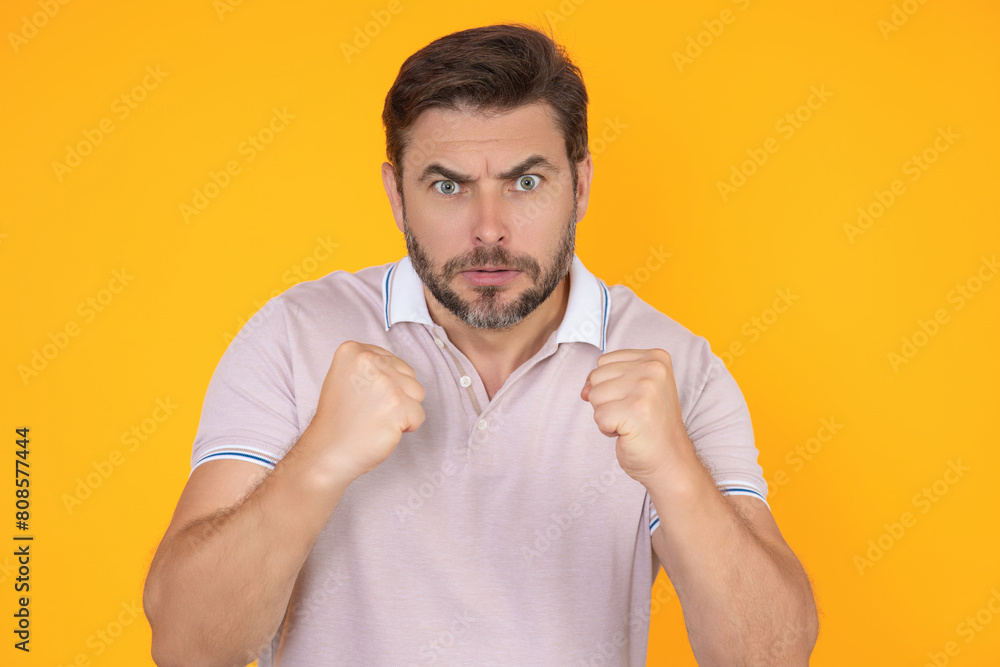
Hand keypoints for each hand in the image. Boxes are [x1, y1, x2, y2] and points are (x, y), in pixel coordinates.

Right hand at [310, 340, 424, 479]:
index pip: (392, 361)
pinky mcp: (398, 405)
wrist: (327, 452)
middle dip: (396, 395)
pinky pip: (419, 415)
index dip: (385, 384)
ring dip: (403, 410)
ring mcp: (385, 382)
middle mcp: (368, 360)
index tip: (364, 398)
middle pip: (407, 375)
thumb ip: (370, 366)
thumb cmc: (338, 420)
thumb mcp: (345, 377)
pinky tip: (383, 430)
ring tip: (377, 419)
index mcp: (353, 350)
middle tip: (370, 410)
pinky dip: (406, 427)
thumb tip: (398, 368)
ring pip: (417, 393)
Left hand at [580, 348, 691, 483]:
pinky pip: (599, 416)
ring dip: (607, 414)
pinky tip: (628, 432)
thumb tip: (585, 390)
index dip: (610, 386)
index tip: (634, 400)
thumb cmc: (650, 427)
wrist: (670, 460)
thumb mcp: (633, 390)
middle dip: (607, 400)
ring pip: (595, 395)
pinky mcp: (635, 411)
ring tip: (630, 422)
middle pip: (597, 376)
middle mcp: (653, 368)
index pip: (604, 361)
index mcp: (655, 358)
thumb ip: (607, 380)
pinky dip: (608, 429)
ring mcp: (646, 389)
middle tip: (632, 413)